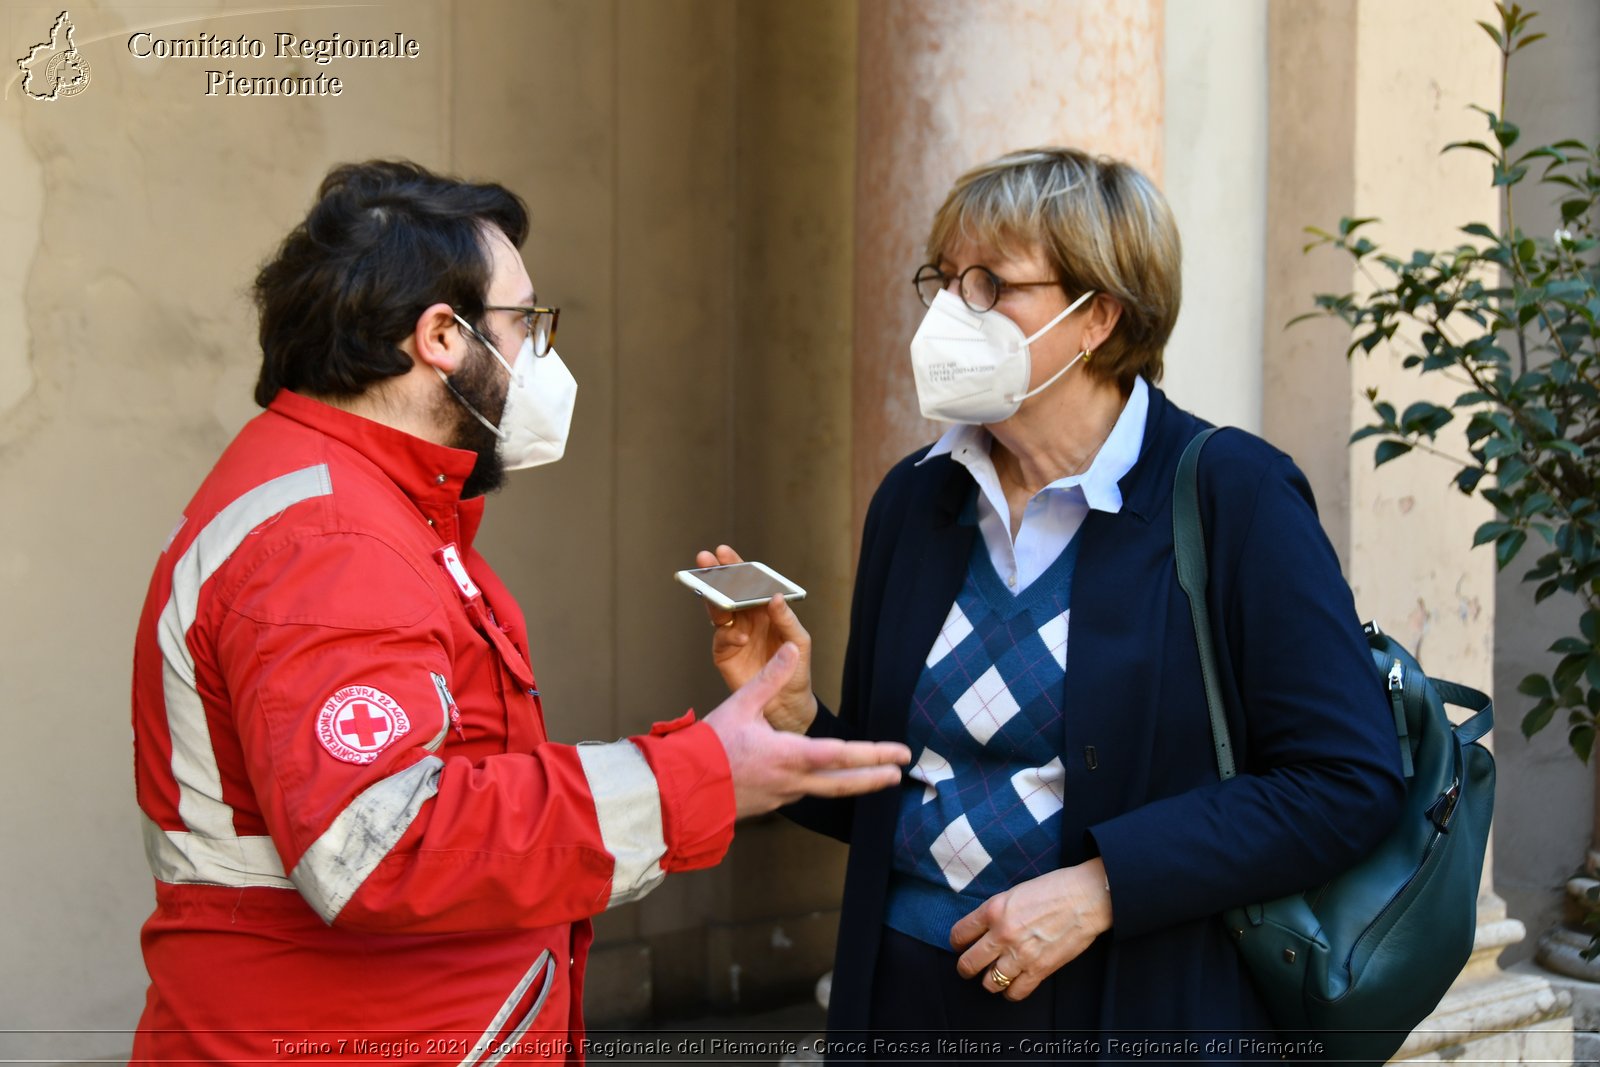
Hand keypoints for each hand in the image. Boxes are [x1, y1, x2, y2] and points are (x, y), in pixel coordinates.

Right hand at [695, 544, 817, 732]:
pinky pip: (722, 637)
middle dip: (715, 574)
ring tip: (711, 588)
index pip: (747, 582)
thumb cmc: (795, 667)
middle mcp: (745, 617)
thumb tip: (773, 597)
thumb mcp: (799, 640)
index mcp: (763, 608)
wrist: (786, 701)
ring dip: (713, 597)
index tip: (724, 552)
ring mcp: (733, 633)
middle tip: (705, 559)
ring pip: (719, 610)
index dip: (736, 566)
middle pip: (727, 591)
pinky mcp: (724, 653)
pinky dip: (729, 634)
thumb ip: (786, 618)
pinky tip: (741, 637)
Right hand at [703, 643, 909, 818]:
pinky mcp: (769, 804)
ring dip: (849, 783)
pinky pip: (800, 792)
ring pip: (823, 790)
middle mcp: (791, 781)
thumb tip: (791, 648)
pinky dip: (818, 785)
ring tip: (870, 777)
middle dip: (874, 778)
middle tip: (900, 776)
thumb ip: (770, 677)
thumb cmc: (707, 748)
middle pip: (843, 783)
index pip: (842, 756)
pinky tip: (820, 778)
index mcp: (788, 755)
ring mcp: (781, 797)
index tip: (899, 756)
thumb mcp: (740, 705)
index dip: (874, 755)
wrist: (678, 791)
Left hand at [949, 859, 1112, 1001]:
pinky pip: (1015, 993)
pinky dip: (1011, 992)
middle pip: (968, 964)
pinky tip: (1013, 983)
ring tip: (995, 975)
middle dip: (966, 967)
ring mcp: (1020, 955)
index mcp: (993, 910)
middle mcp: (1002, 934)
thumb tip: (982, 928)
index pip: (959, 935)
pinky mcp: (1039, 970)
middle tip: (970, 966)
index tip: (961, 945)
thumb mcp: (1014, 892)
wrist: (1085, 898)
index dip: (957, 942)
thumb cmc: (1053, 889)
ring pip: (989, 983)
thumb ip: (995, 911)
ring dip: (990, 980)